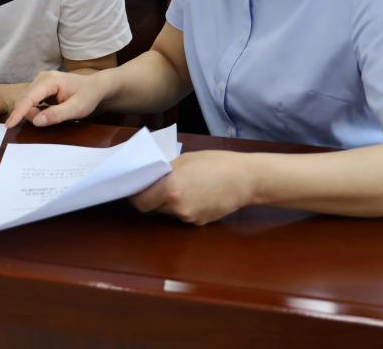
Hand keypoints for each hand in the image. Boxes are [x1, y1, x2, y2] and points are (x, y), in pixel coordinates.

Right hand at [5, 70, 108, 128]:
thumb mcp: (77, 108)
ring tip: (55, 113)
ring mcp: (39, 81)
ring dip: (34, 113)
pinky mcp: (39, 87)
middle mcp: (41, 78)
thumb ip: (57, 115)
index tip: (9, 125)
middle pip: (25, 100)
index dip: (18, 112)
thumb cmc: (88, 96)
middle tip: (51, 120)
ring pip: (26, 101)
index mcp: (50, 80)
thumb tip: (36, 121)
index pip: (29, 98)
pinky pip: (30, 101)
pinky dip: (35, 110)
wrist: (95, 87)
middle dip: (31, 115)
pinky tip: (49, 111)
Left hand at [130, 151, 253, 224]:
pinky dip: (184, 205)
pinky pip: (183, 214)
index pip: (140, 200)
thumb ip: (165, 171)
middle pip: (152, 207)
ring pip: (168, 211)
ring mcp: (188, 218)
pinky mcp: (199, 223)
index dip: (135, 193)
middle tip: (156, 183)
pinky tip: (197, 193)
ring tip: (183, 185)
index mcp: (170, 189)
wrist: (246, 179)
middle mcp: (177, 208)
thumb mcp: (185, 160)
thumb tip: (150, 178)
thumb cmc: (216, 163)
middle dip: (151, 196)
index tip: (136, 185)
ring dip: (168, 201)